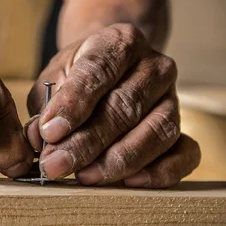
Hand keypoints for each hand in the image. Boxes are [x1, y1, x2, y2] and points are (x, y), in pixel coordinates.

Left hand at [25, 23, 199, 186]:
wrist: (114, 70)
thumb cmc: (80, 77)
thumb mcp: (55, 77)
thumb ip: (46, 104)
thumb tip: (39, 138)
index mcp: (119, 42)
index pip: (98, 71)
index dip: (73, 104)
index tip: (50, 132)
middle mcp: (154, 66)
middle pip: (125, 107)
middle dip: (87, 142)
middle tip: (57, 165)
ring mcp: (174, 98)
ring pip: (156, 132)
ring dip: (119, 161)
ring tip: (86, 177)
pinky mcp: (185, 128)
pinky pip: (186, 153)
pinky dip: (162, 172)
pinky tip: (131, 183)